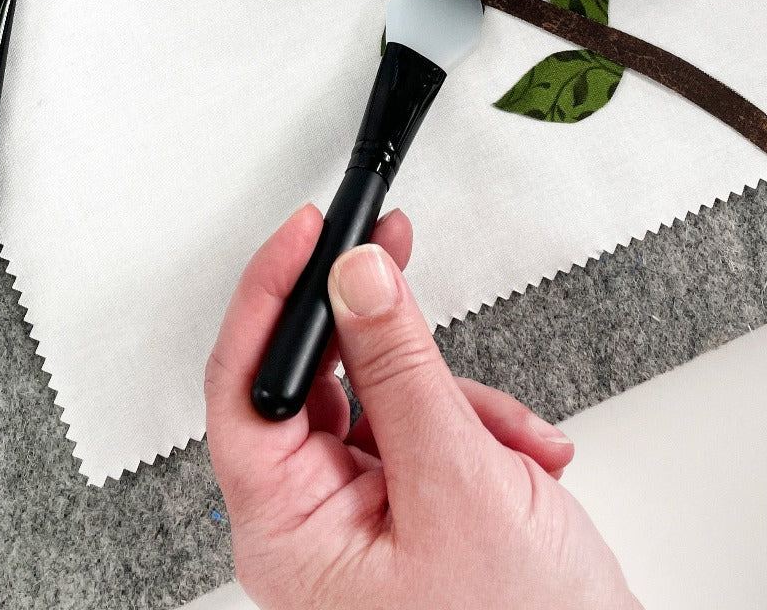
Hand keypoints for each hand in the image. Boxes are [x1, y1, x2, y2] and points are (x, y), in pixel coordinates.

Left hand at [205, 204, 638, 609]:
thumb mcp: (458, 484)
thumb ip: (401, 369)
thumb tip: (355, 278)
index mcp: (288, 533)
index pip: (246, 387)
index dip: (268, 297)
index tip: (307, 233)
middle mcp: (310, 521)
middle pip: (315, 377)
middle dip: (375, 330)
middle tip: (389, 253)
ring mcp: (358, 510)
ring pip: (378, 392)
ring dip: (451, 395)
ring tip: (507, 440)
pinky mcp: (404, 499)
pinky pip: (418, 421)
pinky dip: (473, 423)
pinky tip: (520, 456)